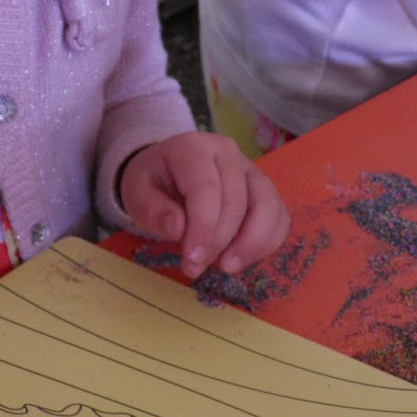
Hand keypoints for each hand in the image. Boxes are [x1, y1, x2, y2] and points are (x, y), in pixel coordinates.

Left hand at [118, 131, 289, 278]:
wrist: (167, 171)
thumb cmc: (152, 183)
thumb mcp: (137, 194)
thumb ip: (153, 211)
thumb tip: (178, 228)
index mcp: (193, 148)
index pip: (206, 188)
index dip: (203, 227)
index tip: (193, 260)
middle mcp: (228, 153)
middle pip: (237, 201)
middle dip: (219, 242)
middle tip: (196, 268)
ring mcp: (251, 170)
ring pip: (268, 207)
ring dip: (250, 245)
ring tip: (225, 267)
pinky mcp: (265, 190)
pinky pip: (279, 217)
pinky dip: (267, 243)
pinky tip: (242, 259)